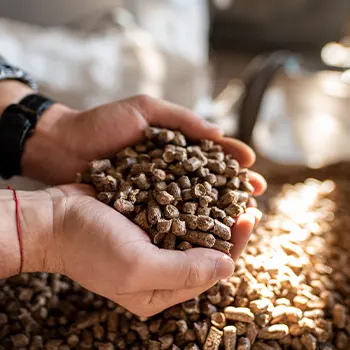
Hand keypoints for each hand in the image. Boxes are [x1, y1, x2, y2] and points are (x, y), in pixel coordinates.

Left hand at [22, 94, 265, 260]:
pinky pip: (169, 216)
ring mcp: (156, 190)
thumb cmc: (100, 124)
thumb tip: (217, 131)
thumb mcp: (143, 110)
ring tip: (239, 216)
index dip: (233, 159)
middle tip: (256, 197)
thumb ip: (179, 118)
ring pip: (193, 201)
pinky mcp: (141, 207)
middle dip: (233, 187)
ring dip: (217, 208)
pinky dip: (188, 223)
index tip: (252, 166)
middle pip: (209, 179)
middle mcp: (169, 169)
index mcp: (173, 144)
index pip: (211, 152)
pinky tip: (204, 231)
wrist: (61, 147)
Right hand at [46, 184, 236, 316]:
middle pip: (206, 248)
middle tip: (248, 200)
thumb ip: (183, 271)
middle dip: (229, 226)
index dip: (233, 245)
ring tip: (235, 189)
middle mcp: (161, 266)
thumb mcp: (135, 268)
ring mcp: (154, 241)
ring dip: (215, 208)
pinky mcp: (147, 218)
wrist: (55, 217)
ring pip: (195, 227)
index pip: (209, 270)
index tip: (249, 217)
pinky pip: (177, 210)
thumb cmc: (89, 245)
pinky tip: (208, 183)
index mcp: (160, 288)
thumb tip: (228, 267)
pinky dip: (194, 198)